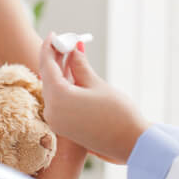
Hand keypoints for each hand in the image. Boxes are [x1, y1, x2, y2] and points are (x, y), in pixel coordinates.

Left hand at [37, 33, 149, 164]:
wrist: (131, 143)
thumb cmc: (118, 113)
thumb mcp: (97, 84)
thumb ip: (80, 65)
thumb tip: (73, 49)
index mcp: (58, 99)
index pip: (47, 66)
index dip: (49, 48)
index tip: (54, 35)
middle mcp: (52, 111)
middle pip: (48, 77)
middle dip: (56, 58)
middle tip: (65, 42)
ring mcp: (57, 121)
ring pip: (53, 89)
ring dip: (61, 71)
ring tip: (71, 53)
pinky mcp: (64, 126)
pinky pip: (58, 100)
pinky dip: (64, 85)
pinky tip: (72, 72)